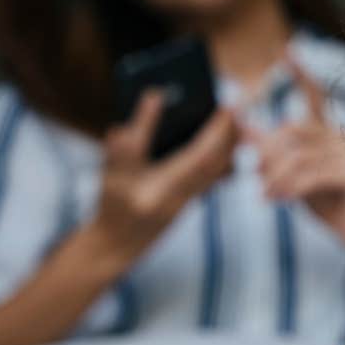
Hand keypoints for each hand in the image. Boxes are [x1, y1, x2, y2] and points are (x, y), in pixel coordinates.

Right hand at [96, 89, 238, 263]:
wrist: (114, 247)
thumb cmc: (110, 206)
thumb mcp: (111, 172)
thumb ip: (130, 137)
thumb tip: (153, 98)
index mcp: (164, 191)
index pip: (201, 157)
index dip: (217, 131)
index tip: (227, 106)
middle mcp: (183, 198)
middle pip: (218, 163)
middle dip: (229, 134)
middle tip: (235, 106)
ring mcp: (189, 202)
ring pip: (219, 171)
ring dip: (229, 144)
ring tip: (233, 118)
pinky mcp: (190, 202)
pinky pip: (214, 176)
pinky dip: (221, 155)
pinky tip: (222, 139)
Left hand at [251, 57, 344, 255]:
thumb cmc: (326, 200)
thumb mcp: (292, 172)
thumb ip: (269, 147)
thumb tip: (239, 121)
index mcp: (328, 132)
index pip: (315, 96)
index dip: (300, 73)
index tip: (287, 49)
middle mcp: (342, 137)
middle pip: (293, 132)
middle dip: (268, 153)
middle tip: (255, 174)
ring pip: (298, 157)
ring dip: (275, 177)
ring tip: (265, 194)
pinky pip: (312, 177)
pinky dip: (288, 188)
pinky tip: (275, 199)